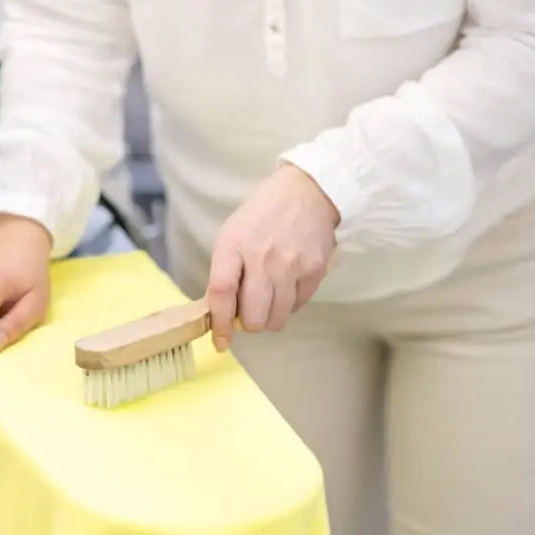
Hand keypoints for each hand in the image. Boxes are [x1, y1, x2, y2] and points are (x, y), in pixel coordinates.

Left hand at [206, 163, 338, 350]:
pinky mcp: (314, 270)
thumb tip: (223, 312)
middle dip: (249, 323)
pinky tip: (288, 284)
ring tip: (270, 298)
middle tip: (250, 311)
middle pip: (253, 316)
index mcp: (233, 245)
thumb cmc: (262, 214)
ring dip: (270, 316)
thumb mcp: (232, 234)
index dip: (220, 324)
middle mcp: (262, 257)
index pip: (222, 293)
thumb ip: (225, 271)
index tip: (220, 342)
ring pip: (277, 318)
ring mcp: (290, 265)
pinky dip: (290, 304)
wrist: (306, 192)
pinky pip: (299, 306)